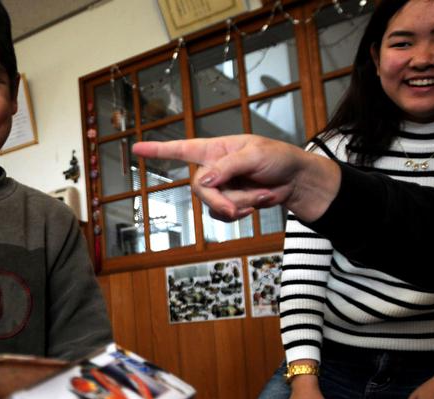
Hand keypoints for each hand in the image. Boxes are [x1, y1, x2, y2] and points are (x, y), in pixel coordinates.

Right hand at [132, 135, 339, 222]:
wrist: (297, 181)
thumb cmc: (278, 158)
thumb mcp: (255, 155)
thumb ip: (227, 167)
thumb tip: (203, 182)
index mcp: (214, 149)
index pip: (180, 149)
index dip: (157, 150)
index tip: (136, 149)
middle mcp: (213, 169)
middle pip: (200, 189)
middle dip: (221, 200)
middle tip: (239, 207)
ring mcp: (220, 188)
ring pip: (213, 205)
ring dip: (240, 204)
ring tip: (262, 195)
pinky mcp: (229, 203)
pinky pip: (225, 215)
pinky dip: (244, 211)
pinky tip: (261, 202)